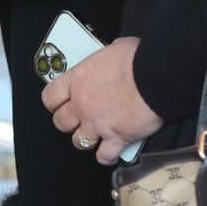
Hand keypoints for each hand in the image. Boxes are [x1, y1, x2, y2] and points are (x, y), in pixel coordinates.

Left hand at [40, 36, 164, 165]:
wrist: (156, 75)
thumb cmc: (138, 59)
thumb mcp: (114, 49)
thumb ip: (106, 61)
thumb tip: (113, 59)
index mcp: (78, 79)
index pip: (50, 96)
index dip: (53, 103)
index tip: (57, 104)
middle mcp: (83, 103)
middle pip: (61, 122)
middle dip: (68, 122)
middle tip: (76, 120)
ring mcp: (97, 122)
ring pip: (79, 141)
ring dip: (85, 140)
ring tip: (93, 136)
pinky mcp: (116, 137)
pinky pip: (104, 155)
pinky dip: (107, 156)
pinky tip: (110, 152)